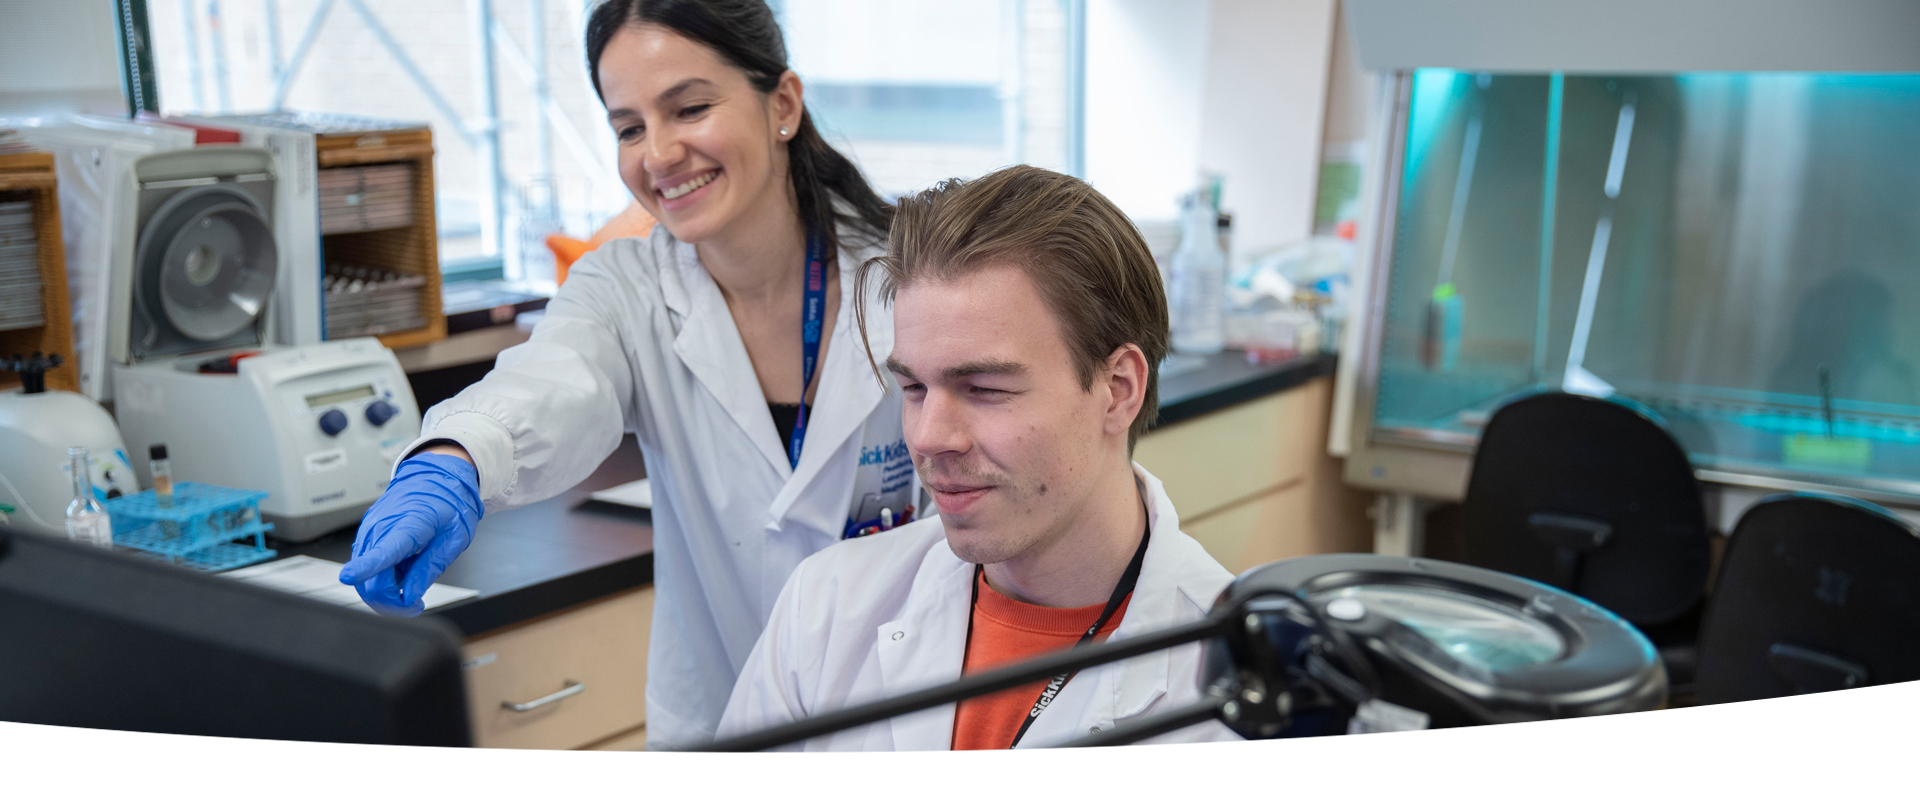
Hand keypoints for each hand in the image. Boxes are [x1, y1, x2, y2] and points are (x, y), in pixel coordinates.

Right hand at [338, 453, 482, 615]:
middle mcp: (381, 528)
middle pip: (371, 579)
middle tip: (415, 605)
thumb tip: (411, 596)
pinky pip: (367, 565)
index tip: (348, 577)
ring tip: (412, 583)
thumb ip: (430, 568)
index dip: (364, 568)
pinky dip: (381, 577)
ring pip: (365, 577)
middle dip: (390, 602)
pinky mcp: (367, 534)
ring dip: (385, 592)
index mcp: (408, 526)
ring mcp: (370, 530)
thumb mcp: (454, 538)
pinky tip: (400, 572)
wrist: (435, 476)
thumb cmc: (448, 502)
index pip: (383, 551)